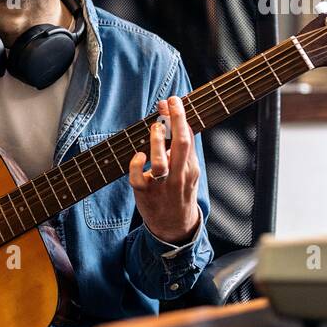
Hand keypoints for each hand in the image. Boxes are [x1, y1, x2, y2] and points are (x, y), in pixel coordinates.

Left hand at [127, 96, 200, 245]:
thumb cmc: (179, 193)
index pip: (188, 138)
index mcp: (190, 168)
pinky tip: (138, 156)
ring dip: (156, 142)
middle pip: (181, 145)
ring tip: (154, 127)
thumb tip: (176, 122)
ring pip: (160, 163)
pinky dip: (136, 165)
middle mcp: (178, 176)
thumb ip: (182, 150)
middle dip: (176, 120)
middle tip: (169, 102)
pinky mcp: (144, 193)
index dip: (180, 117)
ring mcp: (161, 185)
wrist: (174, 226)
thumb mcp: (188, 172)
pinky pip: (138, 178)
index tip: (174, 100)